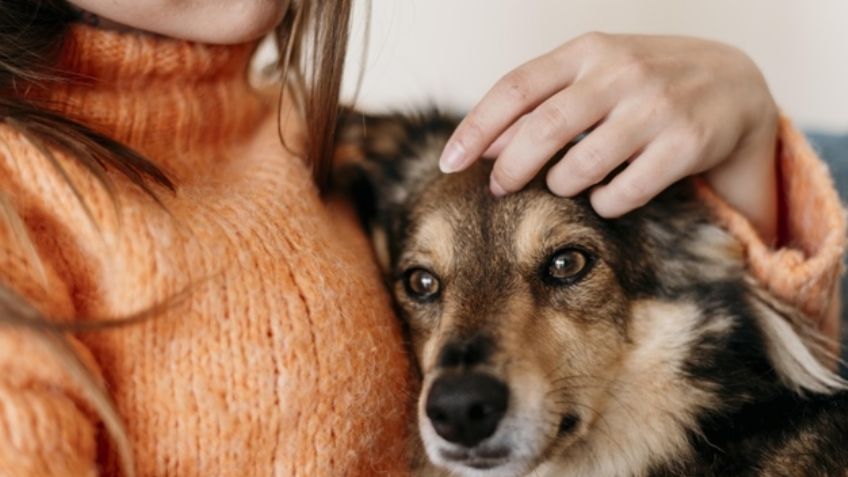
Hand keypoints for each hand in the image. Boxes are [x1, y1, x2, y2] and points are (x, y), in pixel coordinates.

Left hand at [439, 33, 778, 242]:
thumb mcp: (594, 75)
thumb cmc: (644, 84)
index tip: (449, 162)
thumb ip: (541, 101)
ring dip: (561, 185)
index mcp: (588, 50)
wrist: (735, 85)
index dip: (476, 128)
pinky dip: (604, 202)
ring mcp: (656, 106)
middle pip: (543, 129)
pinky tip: (605, 195)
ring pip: (581, 165)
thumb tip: (483, 146)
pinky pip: (624, 191)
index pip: (515, 88)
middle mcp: (620, 72)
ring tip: (564, 184)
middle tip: (497, 189)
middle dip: (510, 167)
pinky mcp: (686, 143)